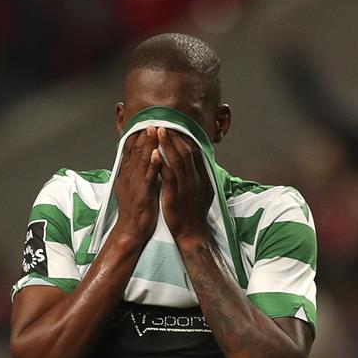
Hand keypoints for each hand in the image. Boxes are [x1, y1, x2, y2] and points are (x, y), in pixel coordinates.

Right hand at [112, 125, 160, 245]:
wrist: (131, 229)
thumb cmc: (134, 209)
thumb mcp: (128, 187)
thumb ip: (131, 172)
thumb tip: (132, 160)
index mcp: (127, 173)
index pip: (130, 150)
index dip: (136, 135)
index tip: (143, 123)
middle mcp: (129, 175)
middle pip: (135, 150)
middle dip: (143, 134)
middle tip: (151, 119)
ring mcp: (136, 183)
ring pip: (142, 159)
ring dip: (148, 144)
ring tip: (154, 129)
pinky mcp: (144, 192)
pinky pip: (149, 176)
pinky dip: (153, 164)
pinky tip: (157, 153)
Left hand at [155, 128, 213, 246]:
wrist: (193, 233)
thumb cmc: (194, 214)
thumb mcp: (203, 192)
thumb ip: (201, 176)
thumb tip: (200, 162)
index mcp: (202, 177)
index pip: (195, 152)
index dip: (185, 139)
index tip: (176, 128)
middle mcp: (196, 179)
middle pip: (186, 151)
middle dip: (175, 137)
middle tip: (165, 124)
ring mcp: (186, 186)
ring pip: (178, 160)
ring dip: (167, 144)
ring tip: (159, 131)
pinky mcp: (174, 195)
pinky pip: (168, 175)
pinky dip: (162, 162)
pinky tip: (154, 153)